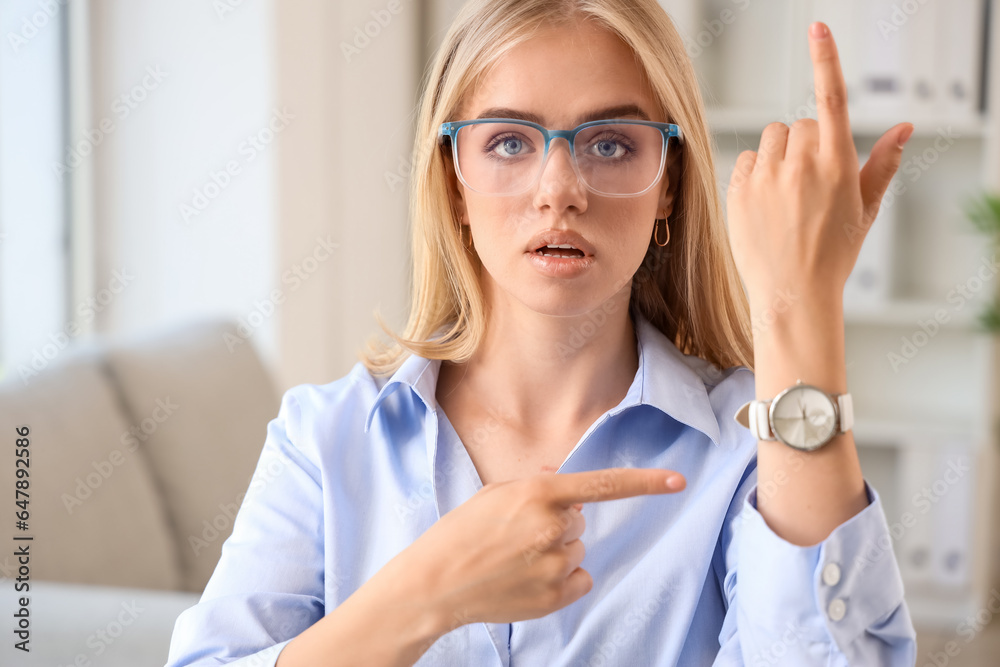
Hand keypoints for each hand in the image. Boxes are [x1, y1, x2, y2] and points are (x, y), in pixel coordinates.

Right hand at [384, 467, 685, 631]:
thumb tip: (562, 481)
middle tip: (517, 533)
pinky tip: (527, 578)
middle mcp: (553, 528)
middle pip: (579, 520)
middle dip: (557, 522)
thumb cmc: (461, 532)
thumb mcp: (495, 493)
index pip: (604, 484)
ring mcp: (555, 565)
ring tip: (515, 558)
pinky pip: (579, 579)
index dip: (645, 482)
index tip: (678, 480)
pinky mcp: (555, 596)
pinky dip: (561, 578)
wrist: (436, 583)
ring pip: (577, 549)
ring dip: (556, 550)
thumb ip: (535, 485)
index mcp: (539, 495)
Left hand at [725, 21, 913, 311]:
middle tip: (810, 183)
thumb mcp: (864, 209)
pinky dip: (756, 172)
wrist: (792, 294)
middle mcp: (799, 166)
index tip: (818, 28)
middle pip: (799, 125)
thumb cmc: (832, 253)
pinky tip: (765, 201)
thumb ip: (881, 163)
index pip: (831, 100)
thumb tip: (904, 128)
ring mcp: (765, 178)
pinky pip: (747, 159)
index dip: (825, 60)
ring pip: (771, 138)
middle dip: (805, 145)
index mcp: (836, 165)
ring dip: (779, 155)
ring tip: (786, 193)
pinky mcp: (738, 191)